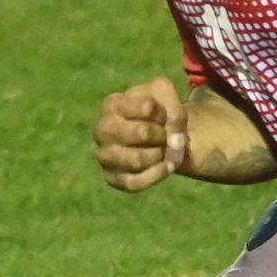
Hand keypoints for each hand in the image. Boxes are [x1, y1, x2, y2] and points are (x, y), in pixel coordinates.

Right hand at [94, 76, 188, 191]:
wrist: (156, 133)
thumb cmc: (156, 110)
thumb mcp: (166, 94)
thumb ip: (174, 108)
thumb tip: (175, 141)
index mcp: (112, 104)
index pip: (147, 107)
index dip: (164, 113)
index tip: (163, 115)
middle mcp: (102, 130)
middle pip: (141, 133)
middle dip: (162, 135)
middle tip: (164, 135)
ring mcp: (105, 155)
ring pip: (136, 160)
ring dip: (159, 155)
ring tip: (163, 150)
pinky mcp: (112, 177)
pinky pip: (134, 183)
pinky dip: (157, 175)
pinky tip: (168, 166)